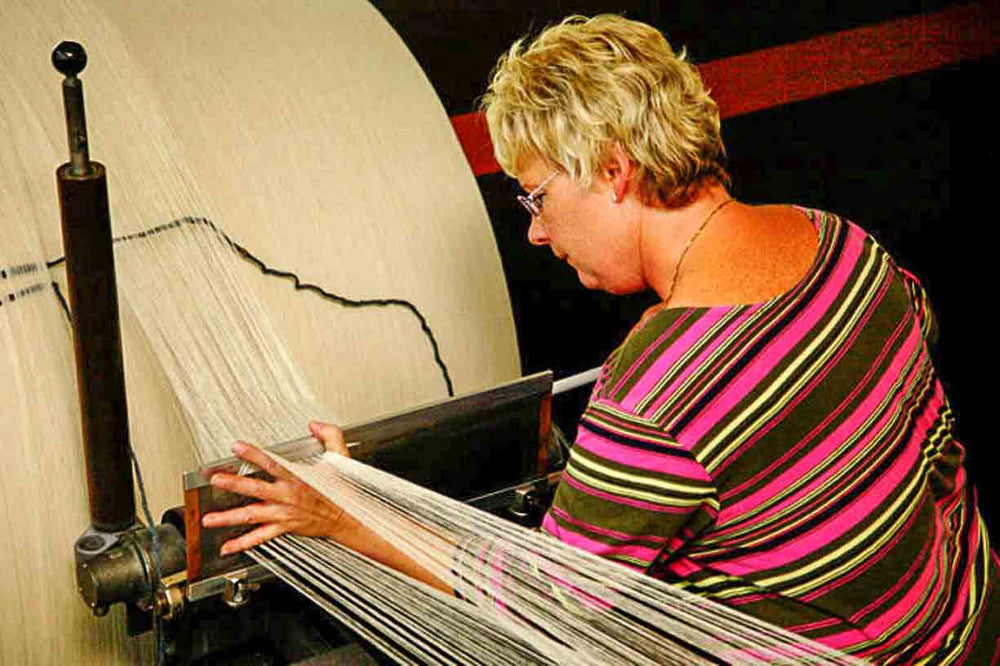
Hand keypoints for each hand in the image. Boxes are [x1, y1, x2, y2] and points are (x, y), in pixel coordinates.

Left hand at [202, 421, 349, 555]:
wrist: (346, 518)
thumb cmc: (341, 490)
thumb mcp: (340, 458)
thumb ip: (330, 435)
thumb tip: (314, 424)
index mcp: (298, 478)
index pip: (272, 464)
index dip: (254, 454)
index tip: (236, 447)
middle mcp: (287, 496)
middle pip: (256, 489)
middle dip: (234, 484)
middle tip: (216, 480)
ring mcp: (284, 514)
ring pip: (252, 515)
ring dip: (229, 518)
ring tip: (209, 519)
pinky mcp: (284, 527)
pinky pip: (261, 537)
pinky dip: (243, 543)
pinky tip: (227, 546)